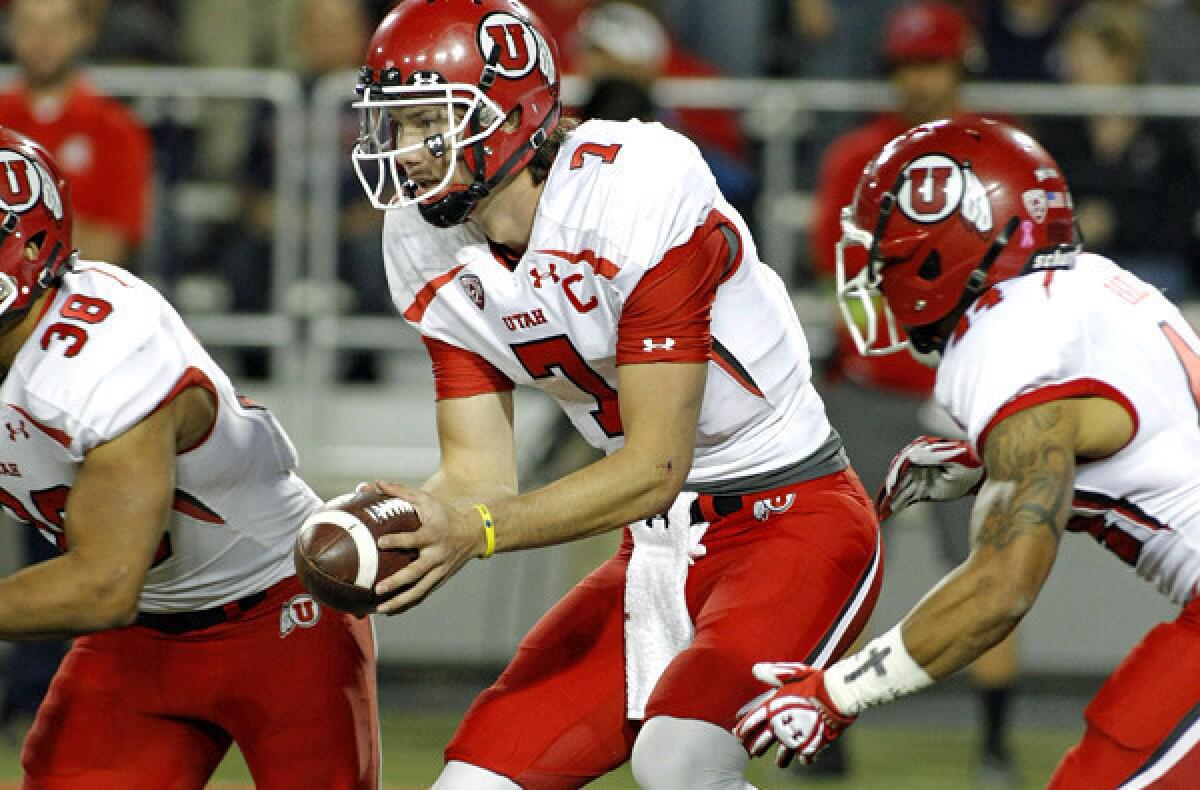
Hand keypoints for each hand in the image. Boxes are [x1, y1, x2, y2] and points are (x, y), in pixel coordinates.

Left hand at [369, 481, 483, 614]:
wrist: (474, 532)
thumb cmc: (444, 514)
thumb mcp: (426, 499)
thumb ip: (400, 492)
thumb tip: (374, 483)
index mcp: (434, 534)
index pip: (415, 539)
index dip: (398, 541)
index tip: (381, 542)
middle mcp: (437, 555)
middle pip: (417, 572)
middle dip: (398, 582)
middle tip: (378, 588)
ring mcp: (440, 570)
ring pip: (420, 589)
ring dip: (401, 600)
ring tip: (381, 609)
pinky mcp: (440, 579)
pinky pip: (423, 594)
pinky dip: (407, 603)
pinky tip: (391, 610)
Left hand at [734, 662, 855, 767]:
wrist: (837, 696)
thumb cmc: (815, 681)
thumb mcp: (791, 673)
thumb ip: (772, 674)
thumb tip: (755, 670)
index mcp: (774, 708)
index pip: (753, 721)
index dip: (744, 728)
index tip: (738, 734)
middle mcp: (781, 725)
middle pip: (763, 740)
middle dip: (757, 745)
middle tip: (753, 750)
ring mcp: (796, 738)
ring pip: (783, 754)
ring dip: (781, 758)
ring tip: (779, 762)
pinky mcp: (812, 746)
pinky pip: (805, 757)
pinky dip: (805, 757)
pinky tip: (804, 758)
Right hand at [875, 435, 983, 520]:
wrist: (981, 473)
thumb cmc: (969, 462)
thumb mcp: (952, 459)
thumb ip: (931, 457)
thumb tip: (911, 456)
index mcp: (921, 451)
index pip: (902, 463)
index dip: (895, 475)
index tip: (891, 488)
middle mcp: (916, 464)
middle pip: (898, 477)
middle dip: (889, 491)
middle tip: (880, 504)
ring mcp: (919, 477)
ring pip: (901, 489)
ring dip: (891, 501)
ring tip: (881, 512)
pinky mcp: (924, 490)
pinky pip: (908, 497)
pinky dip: (899, 505)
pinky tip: (889, 513)